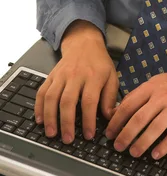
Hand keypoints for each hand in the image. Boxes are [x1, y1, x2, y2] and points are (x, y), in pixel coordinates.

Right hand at [34, 20, 118, 143]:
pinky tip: (40, 119)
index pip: (89, 101)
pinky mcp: (51, 76)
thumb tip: (109, 117)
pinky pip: (42, 92)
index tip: (88, 135)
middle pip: (68, 100)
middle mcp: (76, 75)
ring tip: (52, 133)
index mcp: (94, 76)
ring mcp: (61, 75)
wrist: (84, 43)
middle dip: (66, 122)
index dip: (88, 120)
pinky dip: (39, 107)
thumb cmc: (99, 62)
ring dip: (50, 117)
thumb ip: (110, 97)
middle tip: (68, 139)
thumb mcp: (112, 76)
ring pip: (52, 97)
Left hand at [105, 71, 166, 159]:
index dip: (117, 121)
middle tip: (118, 146)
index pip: (129, 104)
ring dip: (143, 142)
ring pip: (156, 127)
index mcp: (150, 87)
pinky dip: (164, 146)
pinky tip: (156, 154)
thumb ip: (136, 96)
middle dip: (127, 134)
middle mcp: (162, 97)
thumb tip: (116, 111)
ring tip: (134, 152)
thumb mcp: (153, 83)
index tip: (110, 133)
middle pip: (140, 118)